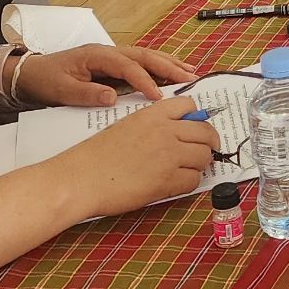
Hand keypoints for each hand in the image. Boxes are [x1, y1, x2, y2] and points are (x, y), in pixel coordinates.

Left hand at [18, 43, 191, 108]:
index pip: (127, 66)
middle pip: (144, 55)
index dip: (144, 80)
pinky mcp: (113, 64)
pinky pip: (141, 63)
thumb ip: (86, 93)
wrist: (30, 73)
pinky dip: (159, 67)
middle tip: (190, 78)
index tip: (158, 96)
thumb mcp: (61, 90)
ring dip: (169, 64)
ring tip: (191, 73)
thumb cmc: (45, 80)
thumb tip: (112, 97)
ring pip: (146, 56)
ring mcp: (112, 56)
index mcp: (96, 55)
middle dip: (168, 66)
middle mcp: (108, 52)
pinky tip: (173, 73)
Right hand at [51, 96, 218, 218]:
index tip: (195, 128)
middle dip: (208, 143)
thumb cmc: (96, 156)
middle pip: (205, 132)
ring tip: (187, 169)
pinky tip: (176, 183)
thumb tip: (177, 130)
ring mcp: (169, 156)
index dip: (196, 117)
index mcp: (152, 114)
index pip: (190, 105)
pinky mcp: (167, 180)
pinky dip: (189, 183)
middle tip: (203, 152)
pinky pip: (194, 180)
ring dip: (199, 164)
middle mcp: (165, 131)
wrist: (80, 179)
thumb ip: (152, 124)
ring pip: (204, 156)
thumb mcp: (125, 125)